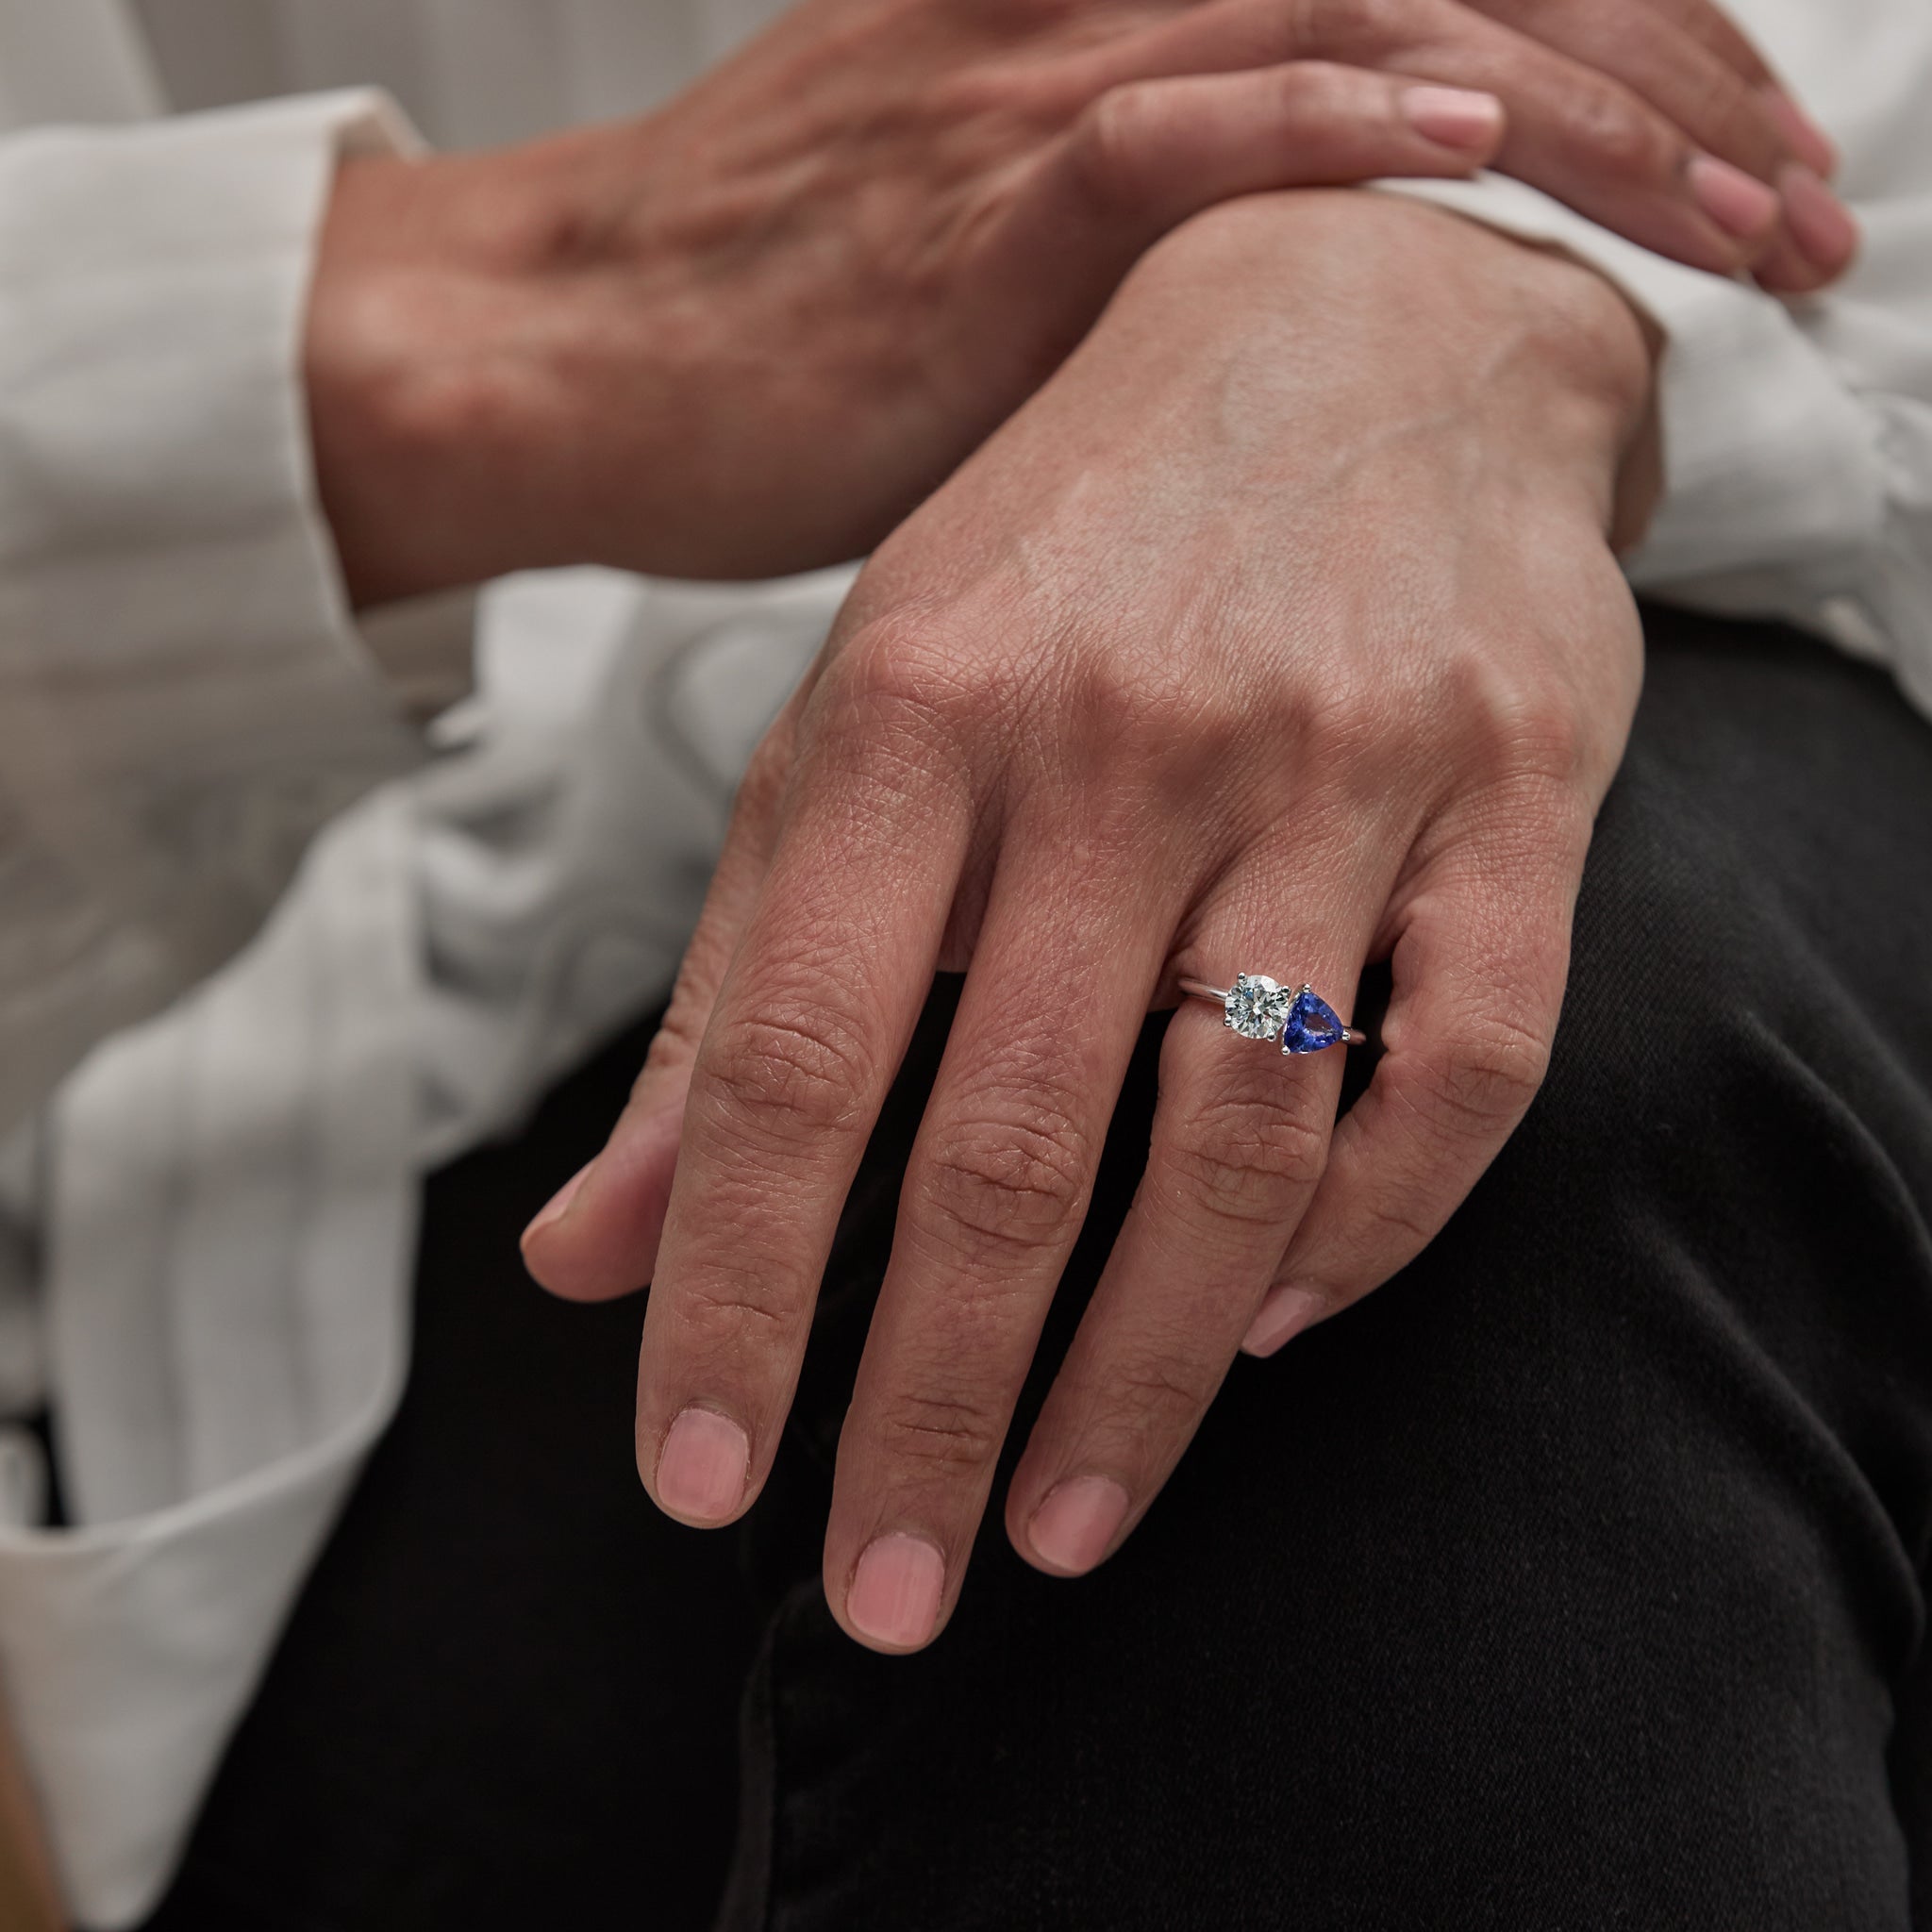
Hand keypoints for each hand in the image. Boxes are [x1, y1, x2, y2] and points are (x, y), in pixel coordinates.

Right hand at [306, 0, 1842, 603]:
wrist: (587, 354)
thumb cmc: (806, 336)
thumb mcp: (1031, 267)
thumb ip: (1197, 261)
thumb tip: (1352, 338)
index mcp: (1143, 23)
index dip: (1636, 59)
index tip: (1760, 178)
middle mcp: (1109, 5)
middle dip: (1669, 89)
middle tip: (1811, 212)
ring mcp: (1042, 84)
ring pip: (1367, 28)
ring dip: (1574, 117)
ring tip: (1741, 217)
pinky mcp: (973, 199)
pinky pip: (1175, 123)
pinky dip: (1326, 126)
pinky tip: (1471, 160)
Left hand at [524, 190, 1656, 1648]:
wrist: (1345, 326)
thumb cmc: (1068, 555)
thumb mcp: (858, 723)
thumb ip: (726, 991)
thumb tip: (590, 1257)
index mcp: (911, 711)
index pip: (782, 1061)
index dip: (731, 1296)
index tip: (703, 1486)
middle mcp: (1119, 739)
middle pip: (1009, 1147)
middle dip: (933, 1409)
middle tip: (887, 1589)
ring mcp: (1335, 760)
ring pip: (1237, 1145)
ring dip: (1139, 1377)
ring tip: (1061, 1523)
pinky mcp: (1516, 786)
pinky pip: (1465, 1067)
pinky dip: (1372, 1233)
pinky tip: (1272, 1323)